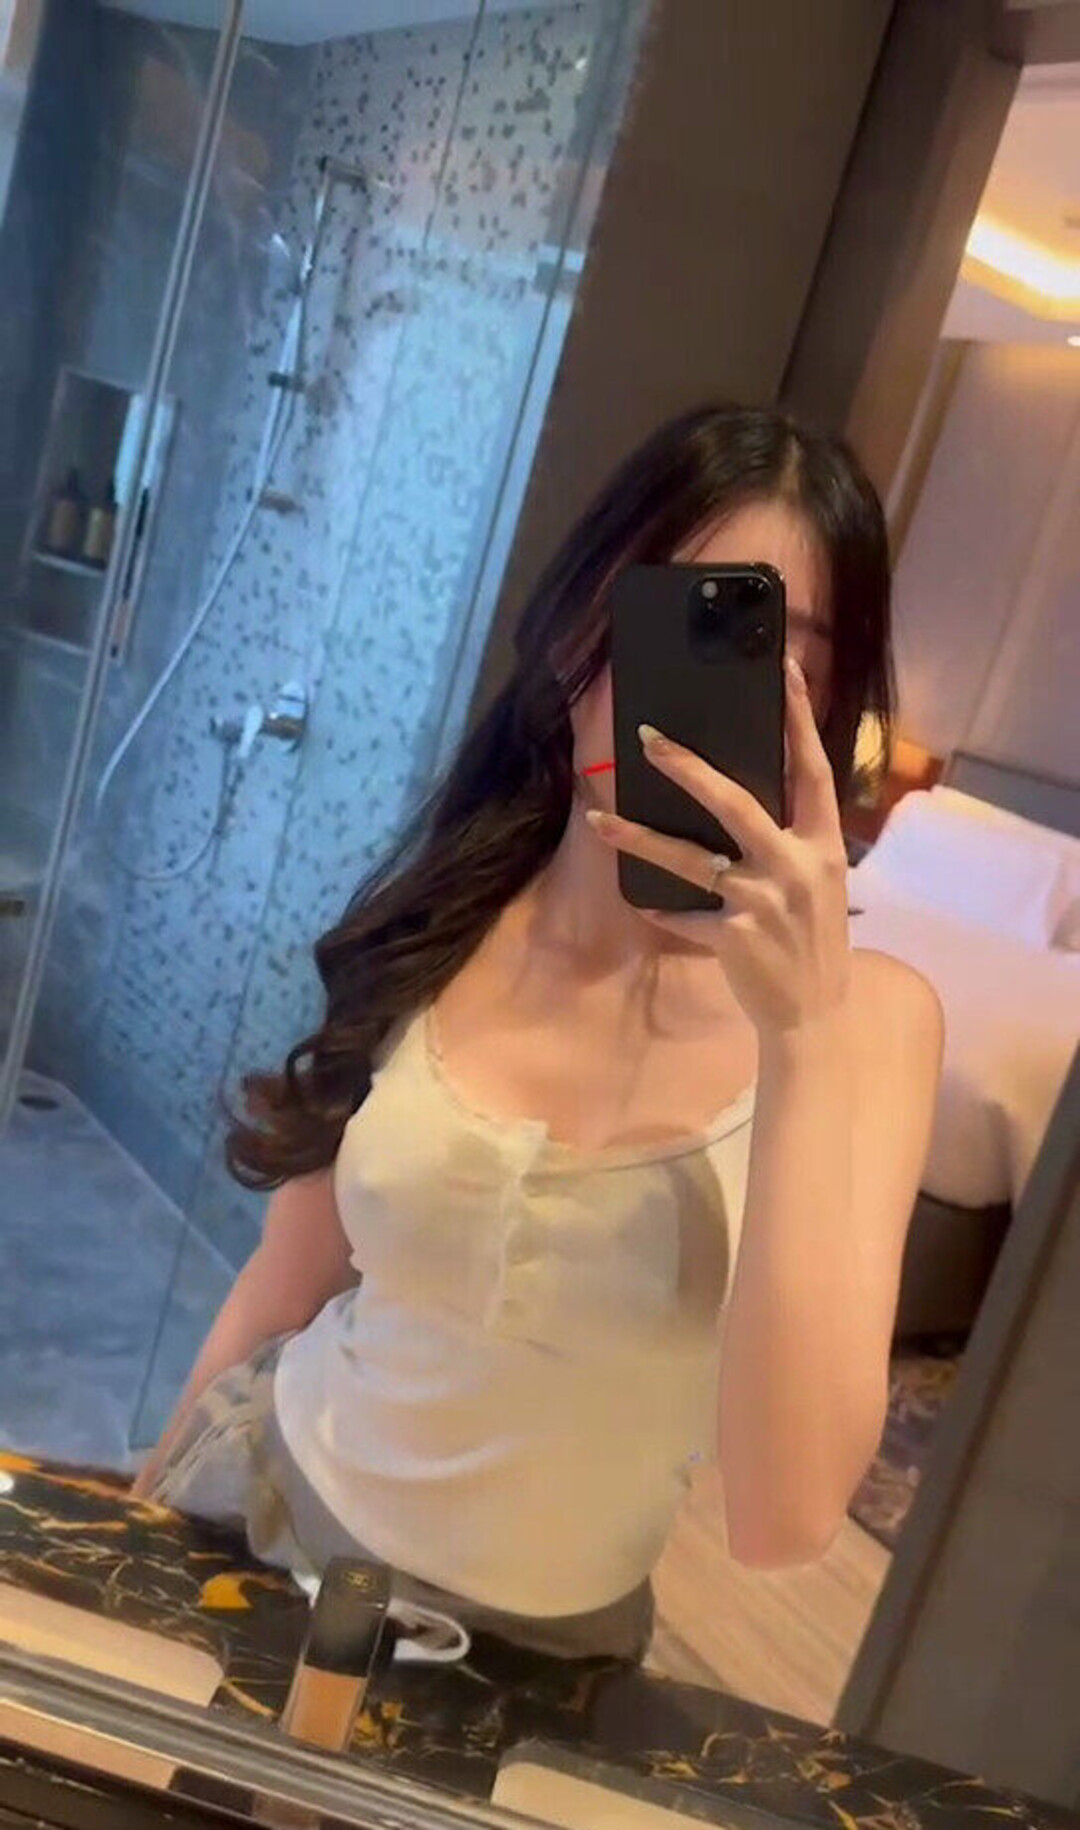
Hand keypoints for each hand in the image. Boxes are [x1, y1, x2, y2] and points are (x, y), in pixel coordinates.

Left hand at [585, 654, 851, 1037]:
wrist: (815, 1015)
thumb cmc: (813, 941)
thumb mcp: (818, 883)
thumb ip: (791, 842)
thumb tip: (739, 799)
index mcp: (824, 844)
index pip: (812, 769)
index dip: (798, 717)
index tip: (784, 669)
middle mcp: (795, 865)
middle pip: (735, 802)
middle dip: (688, 768)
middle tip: (648, 738)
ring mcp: (762, 900)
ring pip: (690, 857)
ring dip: (639, 837)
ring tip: (599, 819)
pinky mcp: (732, 935)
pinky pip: (683, 913)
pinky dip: (663, 909)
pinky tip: (644, 904)